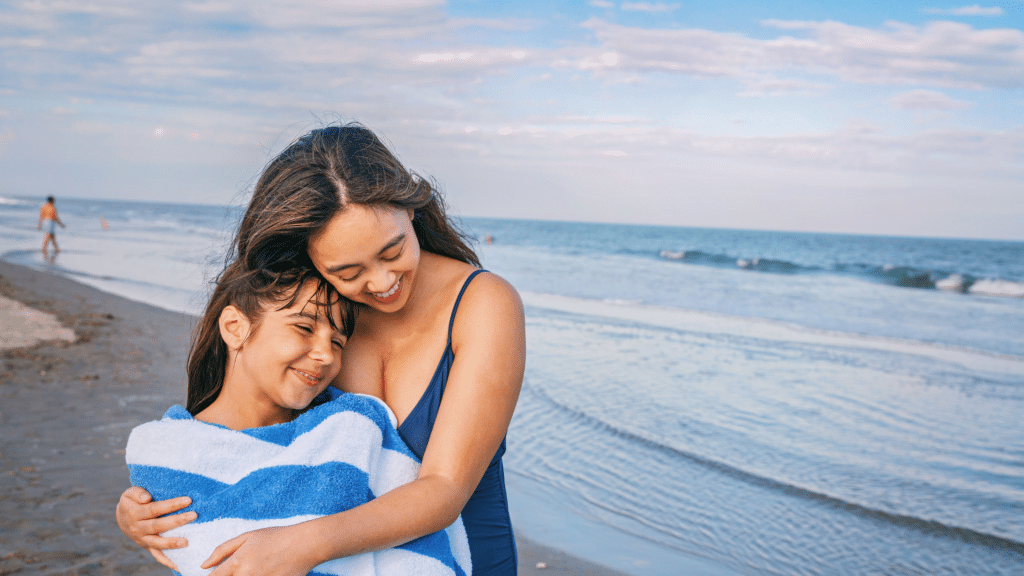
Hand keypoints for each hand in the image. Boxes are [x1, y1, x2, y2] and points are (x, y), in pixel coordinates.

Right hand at [115, 486, 196, 569]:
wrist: (122, 518)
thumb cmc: (132, 502)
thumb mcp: (130, 494)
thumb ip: (138, 493)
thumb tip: (147, 498)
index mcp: (135, 514)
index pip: (155, 509)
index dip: (171, 505)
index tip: (188, 500)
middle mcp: (138, 528)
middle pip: (158, 526)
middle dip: (177, 521)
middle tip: (194, 515)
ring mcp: (142, 540)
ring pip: (157, 543)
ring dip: (172, 543)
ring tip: (186, 542)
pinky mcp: (147, 547)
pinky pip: (157, 555)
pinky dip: (167, 561)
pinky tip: (179, 565)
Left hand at [203, 526, 317, 575]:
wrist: (304, 544)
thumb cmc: (276, 537)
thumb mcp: (248, 537)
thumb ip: (223, 550)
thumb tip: (204, 565)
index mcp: (237, 562)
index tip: (216, 575)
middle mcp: (245, 575)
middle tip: (240, 570)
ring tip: (254, 569)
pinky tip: (264, 572)